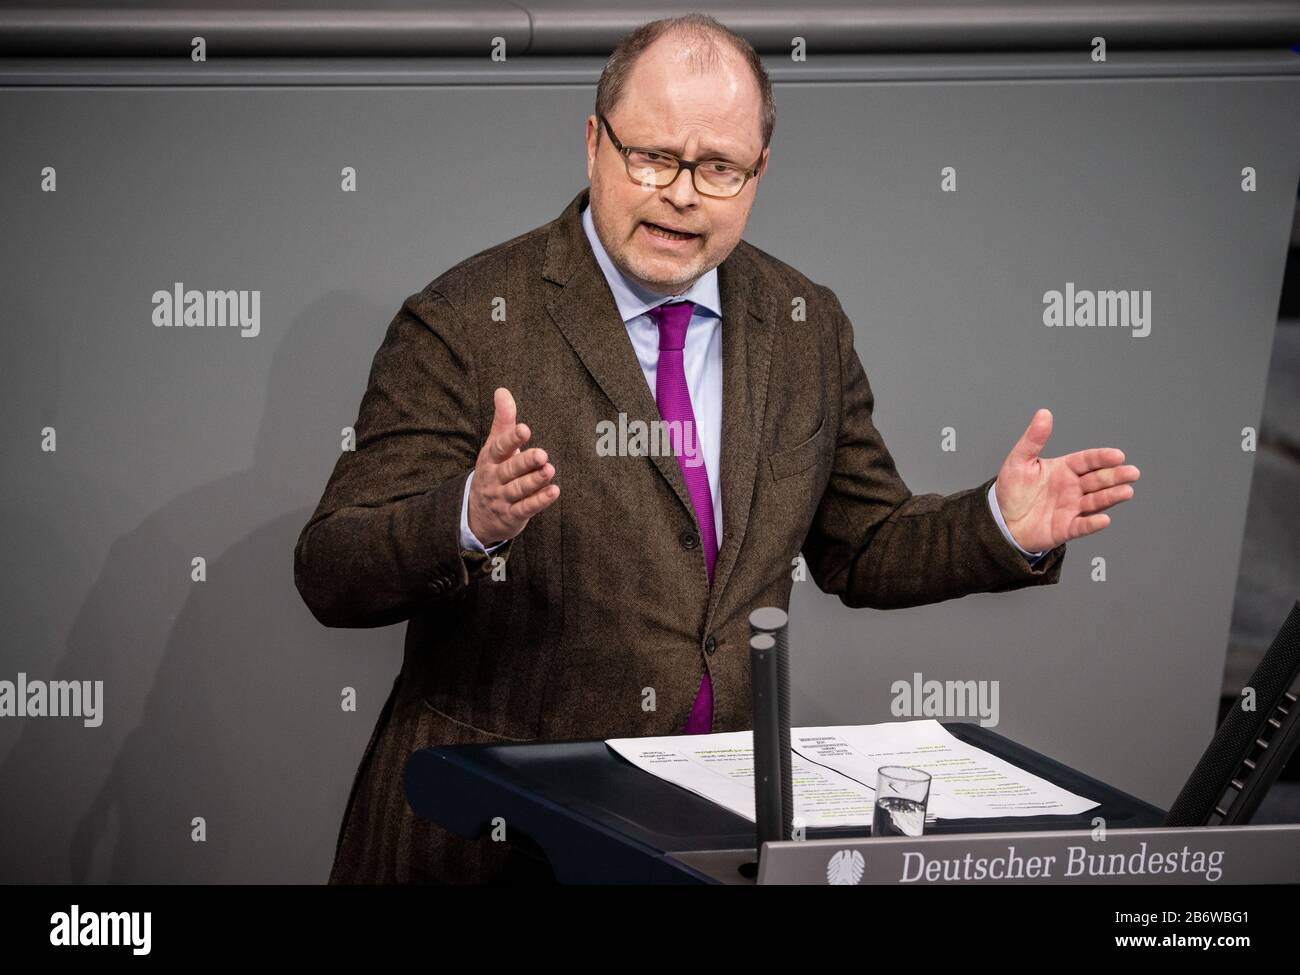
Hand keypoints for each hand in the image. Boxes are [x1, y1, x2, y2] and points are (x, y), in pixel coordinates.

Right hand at [468, 387, 558, 544]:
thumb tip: (502, 390)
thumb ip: (503, 420)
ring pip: (518, 489)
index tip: (525, 429)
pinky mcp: (512, 515)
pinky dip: (539, 501)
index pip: (500, 447)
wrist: (476, 515)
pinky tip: (554, 491)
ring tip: (550, 471)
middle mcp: (494, 478)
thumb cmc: (493, 472)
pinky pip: (525, 508)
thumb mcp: (494, 446)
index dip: (512, 439)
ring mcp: (501, 498)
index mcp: (490, 459)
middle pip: (510, 470)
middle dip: (526, 462)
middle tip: (542, 455)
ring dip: (534, 481)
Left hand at [994, 408, 1139, 552]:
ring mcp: (1072, 508)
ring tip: (1126, 491)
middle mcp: (1072, 488)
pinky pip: (1082, 526)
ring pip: (1096, 501)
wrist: (1002, 520)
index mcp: (1064, 469)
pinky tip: (1103, 519)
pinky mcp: (1066, 528)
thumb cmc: (1013, 489)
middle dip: (1115, 476)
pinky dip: (1093, 524)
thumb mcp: (1019, 461)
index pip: (1087, 461)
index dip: (1102, 458)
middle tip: (1131, 472)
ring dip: (1111, 497)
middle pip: (1098, 480)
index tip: (1117, 455)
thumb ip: (1033, 439)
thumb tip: (1043, 413)